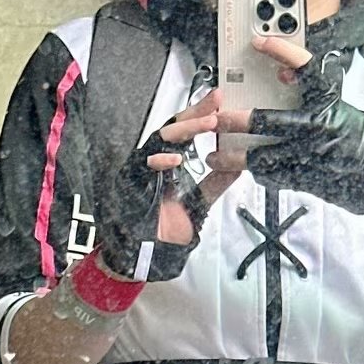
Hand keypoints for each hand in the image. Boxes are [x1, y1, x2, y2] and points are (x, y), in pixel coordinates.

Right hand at [99, 88, 239, 278]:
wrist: (145, 261)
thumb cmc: (165, 235)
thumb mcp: (197, 206)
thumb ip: (213, 185)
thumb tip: (236, 165)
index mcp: (167, 164)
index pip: (183, 133)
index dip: (199, 117)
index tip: (219, 102)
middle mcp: (152, 162)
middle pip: (171, 129)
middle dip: (194, 114)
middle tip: (215, 102)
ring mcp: (139, 172)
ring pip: (158, 141)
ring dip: (183, 131)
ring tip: (207, 124)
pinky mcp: (127, 185)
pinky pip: (141, 167)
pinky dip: (158, 162)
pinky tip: (175, 159)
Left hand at [212, 33, 363, 215]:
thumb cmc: (354, 134)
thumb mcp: (337, 105)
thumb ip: (311, 91)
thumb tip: (283, 75)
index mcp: (329, 103)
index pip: (306, 68)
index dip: (282, 51)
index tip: (259, 42)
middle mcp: (318, 128)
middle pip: (269, 120)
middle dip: (237, 120)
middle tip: (217, 118)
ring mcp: (309, 155)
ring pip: (262, 156)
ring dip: (235, 157)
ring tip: (216, 156)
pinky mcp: (305, 178)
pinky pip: (271, 175)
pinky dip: (256, 170)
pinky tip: (243, 168)